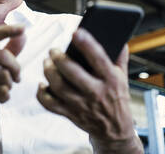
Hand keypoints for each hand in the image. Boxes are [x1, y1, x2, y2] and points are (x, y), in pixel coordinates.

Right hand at [0, 25, 24, 128]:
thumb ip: (10, 50)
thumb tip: (24, 35)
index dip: (9, 30)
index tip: (23, 27)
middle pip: (4, 56)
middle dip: (16, 69)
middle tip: (17, 78)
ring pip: (5, 75)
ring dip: (9, 85)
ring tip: (2, 89)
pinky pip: (2, 90)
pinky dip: (5, 96)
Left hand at [37, 28, 142, 153]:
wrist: (115, 131)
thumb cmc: (117, 98)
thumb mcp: (123, 76)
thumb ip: (120, 57)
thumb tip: (118, 38)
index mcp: (111, 79)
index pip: (99, 58)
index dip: (86, 44)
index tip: (76, 33)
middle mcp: (96, 92)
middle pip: (72, 72)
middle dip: (59, 58)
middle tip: (53, 50)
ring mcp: (82, 105)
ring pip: (58, 87)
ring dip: (48, 72)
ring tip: (47, 62)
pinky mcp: (70, 114)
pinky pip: (50, 104)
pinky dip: (42, 93)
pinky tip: (42, 84)